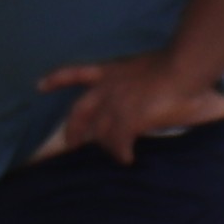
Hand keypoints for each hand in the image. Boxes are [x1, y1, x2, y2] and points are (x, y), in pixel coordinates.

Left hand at [35, 49, 223, 158]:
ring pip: (101, 133)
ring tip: (116, 156)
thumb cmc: (175, 63)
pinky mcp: (127, 120)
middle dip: (73, 130)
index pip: (75, 72)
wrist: (183, 66)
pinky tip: (128, 160)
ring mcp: (115, 104)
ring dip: (108, 147)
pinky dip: (121, 154)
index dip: (56, 79)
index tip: (40, 85)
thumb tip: (148, 89)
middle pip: (79, 111)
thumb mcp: (146, 66)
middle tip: (71, 145)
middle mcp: (107, 88)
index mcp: (111, 70)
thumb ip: (138, 79)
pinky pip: (118, 144)